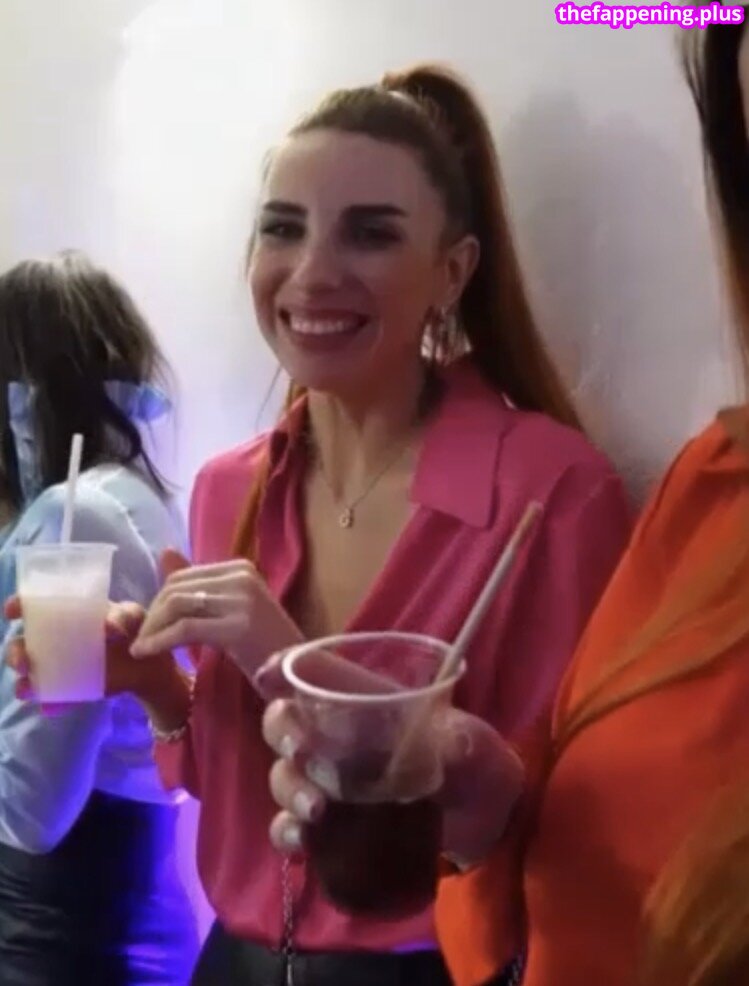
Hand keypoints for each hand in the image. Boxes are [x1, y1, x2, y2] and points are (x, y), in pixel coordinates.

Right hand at [4, 598, 173, 714]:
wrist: (150, 665)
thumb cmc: (136, 630)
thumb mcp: (134, 616)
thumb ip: (123, 616)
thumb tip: (108, 628)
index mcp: (67, 614)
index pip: (34, 607)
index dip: (18, 606)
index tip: (12, 611)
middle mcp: (55, 640)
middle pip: (22, 644)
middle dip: (15, 653)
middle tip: (23, 663)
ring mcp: (60, 665)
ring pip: (29, 674)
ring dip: (23, 682)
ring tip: (28, 688)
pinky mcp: (70, 688)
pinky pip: (53, 698)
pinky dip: (50, 703)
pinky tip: (50, 706)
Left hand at [130, 551, 303, 679]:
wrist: (298, 674)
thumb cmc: (267, 647)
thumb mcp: (231, 609)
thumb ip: (200, 586)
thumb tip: (164, 552)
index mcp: (241, 568)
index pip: (184, 575)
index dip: (158, 600)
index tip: (150, 626)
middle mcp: (242, 577)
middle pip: (176, 588)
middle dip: (152, 614)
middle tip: (141, 640)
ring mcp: (242, 601)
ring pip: (177, 606)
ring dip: (151, 628)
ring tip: (140, 648)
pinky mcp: (237, 628)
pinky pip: (185, 629)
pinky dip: (159, 641)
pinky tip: (146, 653)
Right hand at [253, 651, 524, 864]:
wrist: (486, 821)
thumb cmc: (474, 762)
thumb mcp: (473, 745)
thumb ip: (460, 744)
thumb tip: (450, 746)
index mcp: (364, 701)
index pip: (313, 673)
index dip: (283, 668)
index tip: (270, 674)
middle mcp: (337, 737)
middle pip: (284, 722)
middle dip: (280, 730)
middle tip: (298, 750)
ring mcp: (329, 782)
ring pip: (284, 774)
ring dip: (289, 787)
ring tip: (316, 810)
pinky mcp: (330, 827)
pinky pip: (290, 826)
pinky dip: (287, 832)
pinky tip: (301, 842)